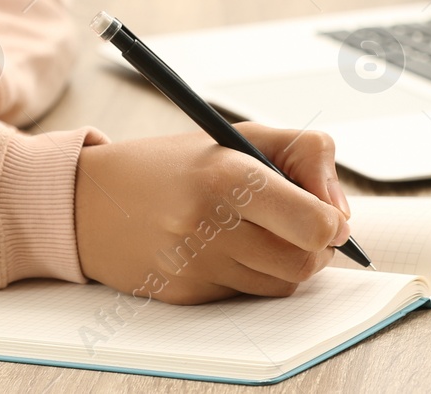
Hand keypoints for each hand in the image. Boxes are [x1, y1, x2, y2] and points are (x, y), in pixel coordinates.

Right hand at [74, 123, 353, 304]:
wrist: (89, 199)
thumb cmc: (174, 165)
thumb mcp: (238, 135)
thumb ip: (304, 154)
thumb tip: (342, 212)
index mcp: (229, 175)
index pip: (315, 223)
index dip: (332, 222)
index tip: (328, 213)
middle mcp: (210, 224)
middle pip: (304, 263)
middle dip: (315, 248)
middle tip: (303, 227)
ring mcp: (195, 265)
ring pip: (279, 284)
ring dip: (283, 262)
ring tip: (259, 232)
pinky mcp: (184, 294)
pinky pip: (243, 294)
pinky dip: (246, 274)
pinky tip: (221, 247)